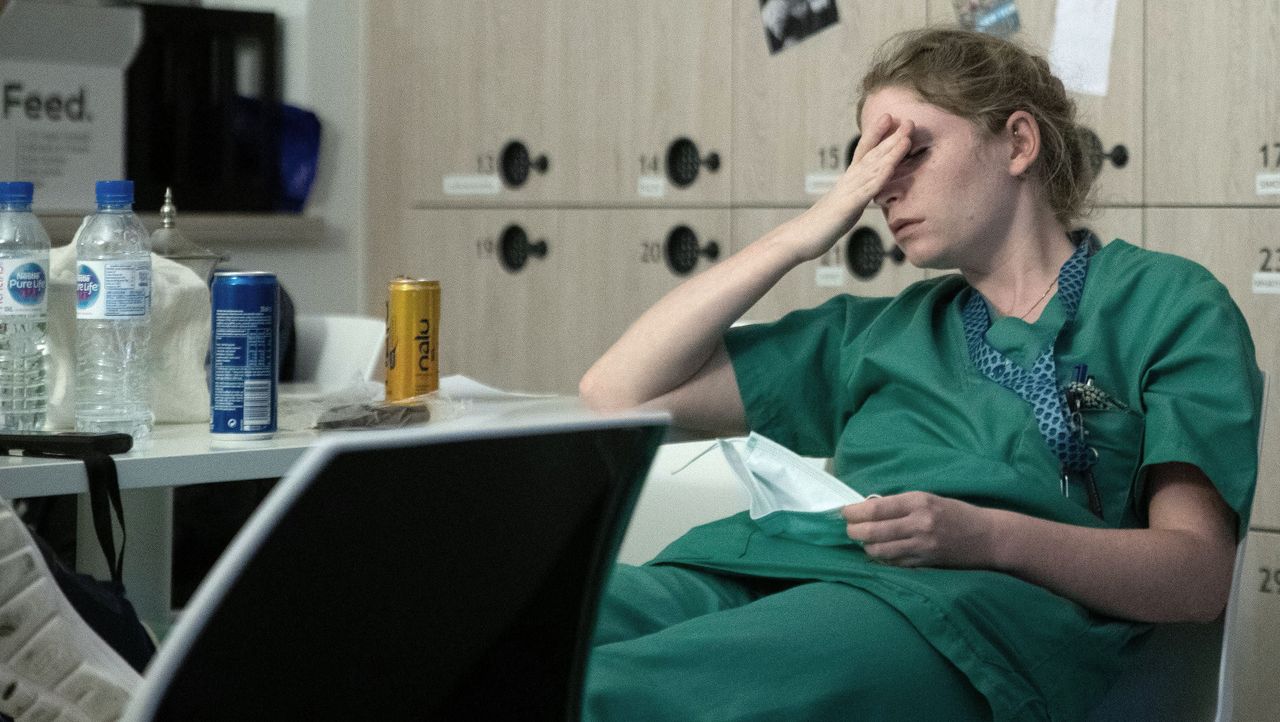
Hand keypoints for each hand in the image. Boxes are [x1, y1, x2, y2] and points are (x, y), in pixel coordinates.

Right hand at [791, 114, 914, 261]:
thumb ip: (854, 197)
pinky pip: (867, 190)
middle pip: (872, 155)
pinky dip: (880, 178)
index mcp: (847, 180)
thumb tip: (864, 193)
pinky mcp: (848, 207)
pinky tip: (891, 167)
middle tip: (908, 120)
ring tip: (906, 138)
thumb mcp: (842, 206)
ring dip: (890, 152)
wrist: (799, 238)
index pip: (863, 152)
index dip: (876, 134)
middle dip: (891, 138)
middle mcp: (848, 181)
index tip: (889, 117)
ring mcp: (848, 192)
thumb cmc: (820, 226)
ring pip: (873, 168)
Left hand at [841, 492, 994, 567]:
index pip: (877, 508)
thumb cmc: (957, 514)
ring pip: (880, 550)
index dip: (855, 512)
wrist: (989, 537)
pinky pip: (894, 564)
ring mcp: (922, 545)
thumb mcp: (929, 499)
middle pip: (873, 530)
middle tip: (849, 530)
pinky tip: (880, 554)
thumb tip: (869, 509)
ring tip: (864, 542)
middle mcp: (919, 523)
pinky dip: (882, 560)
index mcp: (919, 501)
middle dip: (855, 531)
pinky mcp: (926, 563)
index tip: (844, 512)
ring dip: (867, 547)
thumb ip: (901, 504)